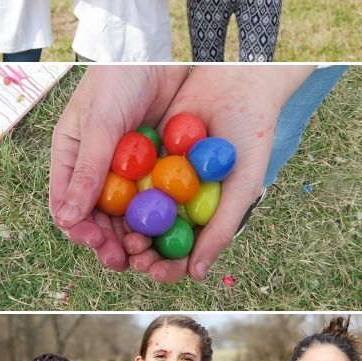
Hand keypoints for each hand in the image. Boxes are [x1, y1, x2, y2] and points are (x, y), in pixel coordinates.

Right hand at [50, 66, 188, 270]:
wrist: (161, 53)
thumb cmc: (118, 79)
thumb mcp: (101, 123)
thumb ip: (89, 170)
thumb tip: (67, 219)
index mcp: (72, 157)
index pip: (66, 204)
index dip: (79, 229)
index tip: (96, 244)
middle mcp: (97, 169)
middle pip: (98, 218)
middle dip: (108, 242)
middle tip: (125, 260)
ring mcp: (127, 170)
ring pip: (126, 215)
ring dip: (133, 237)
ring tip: (145, 254)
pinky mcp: (155, 168)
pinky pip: (155, 200)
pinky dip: (159, 218)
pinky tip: (169, 232)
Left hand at [122, 65, 288, 282]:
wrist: (240, 85)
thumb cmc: (251, 139)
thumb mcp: (241, 186)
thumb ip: (221, 228)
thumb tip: (197, 275)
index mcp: (204, 215)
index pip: (181, 251)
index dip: (166, 266)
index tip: (153, 271)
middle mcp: (181, 199)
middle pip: (154, 235)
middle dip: (140, 249)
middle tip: (130, 253)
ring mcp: (162, 176)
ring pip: (138, 208)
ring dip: (127, 225)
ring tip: (121, 232)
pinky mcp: (148, 153)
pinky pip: (130, 175)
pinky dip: (121, 189)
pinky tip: (111, 199)